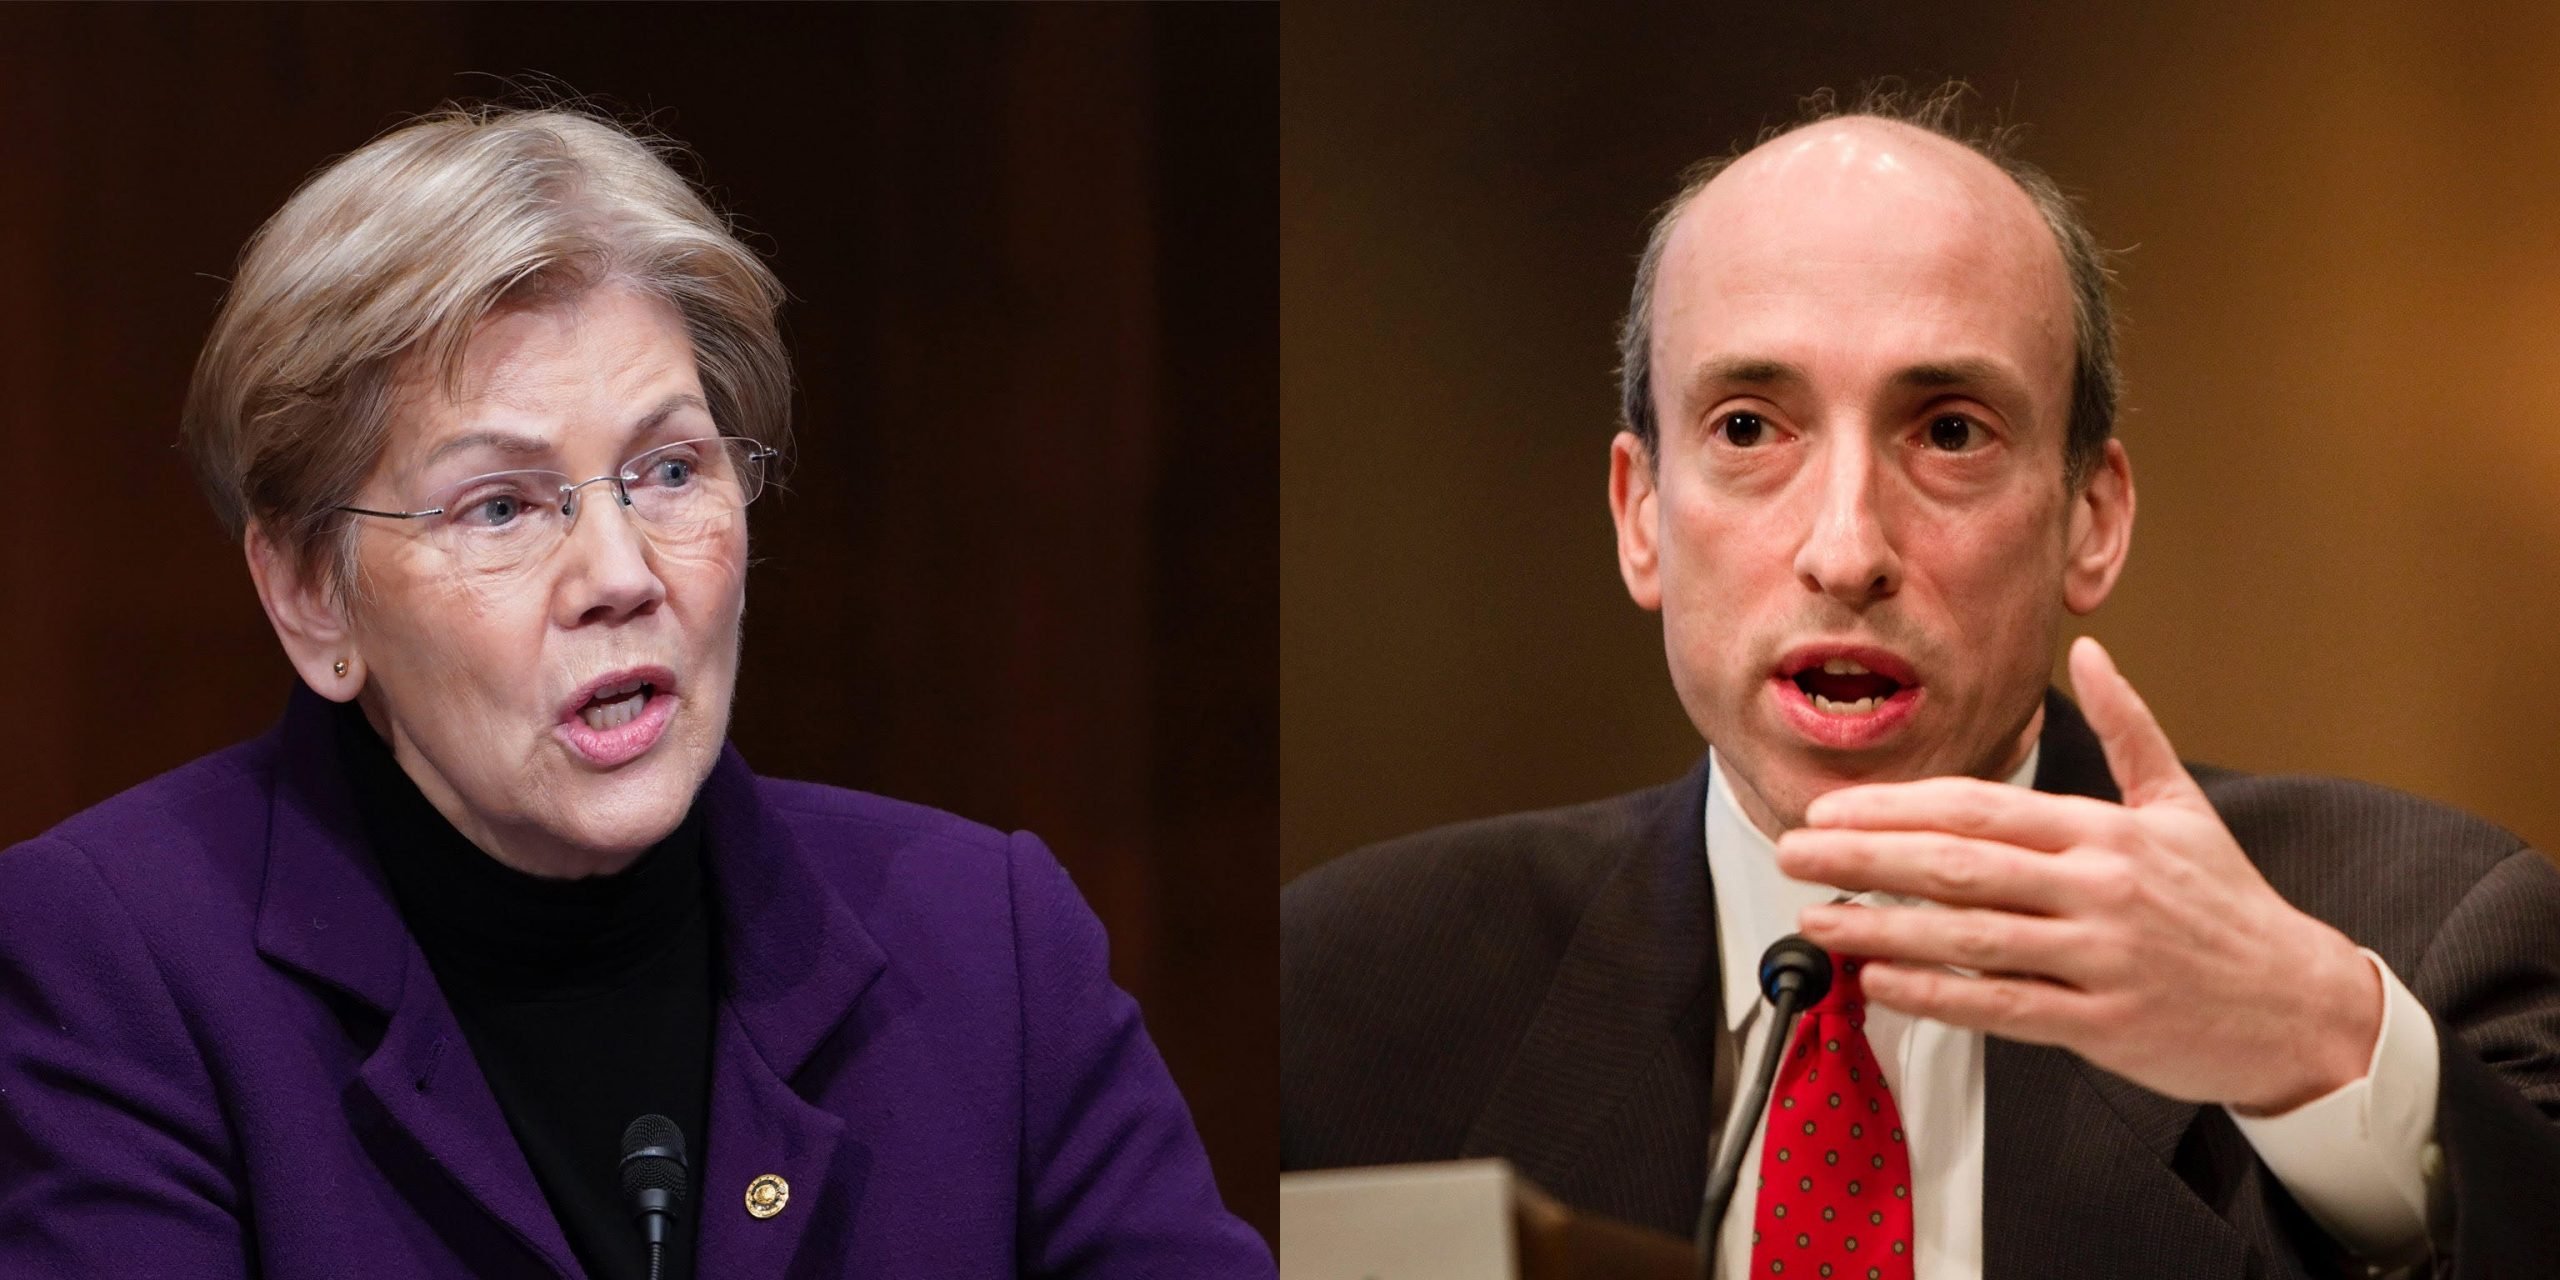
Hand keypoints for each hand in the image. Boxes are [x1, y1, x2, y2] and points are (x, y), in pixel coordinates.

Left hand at [1774, 636, 2383, 1112]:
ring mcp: (2101, 957)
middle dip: (1863, 856)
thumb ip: (2128, 728)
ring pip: (1970, 937)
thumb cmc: (2228, 905)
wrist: (2302, 1005)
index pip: (1978, 808)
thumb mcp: (2181, 804)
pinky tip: (1881, 983)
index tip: (1829, 808)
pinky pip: (2004, 1007)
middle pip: (1958, 865)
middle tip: (1791, 850)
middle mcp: (2099, 887)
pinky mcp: (2104, 1023)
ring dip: (1882, 928)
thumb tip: (2094, 651)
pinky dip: (1937, 994)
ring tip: (1815, 919)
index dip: (1894, 807)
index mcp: (2105, 830)